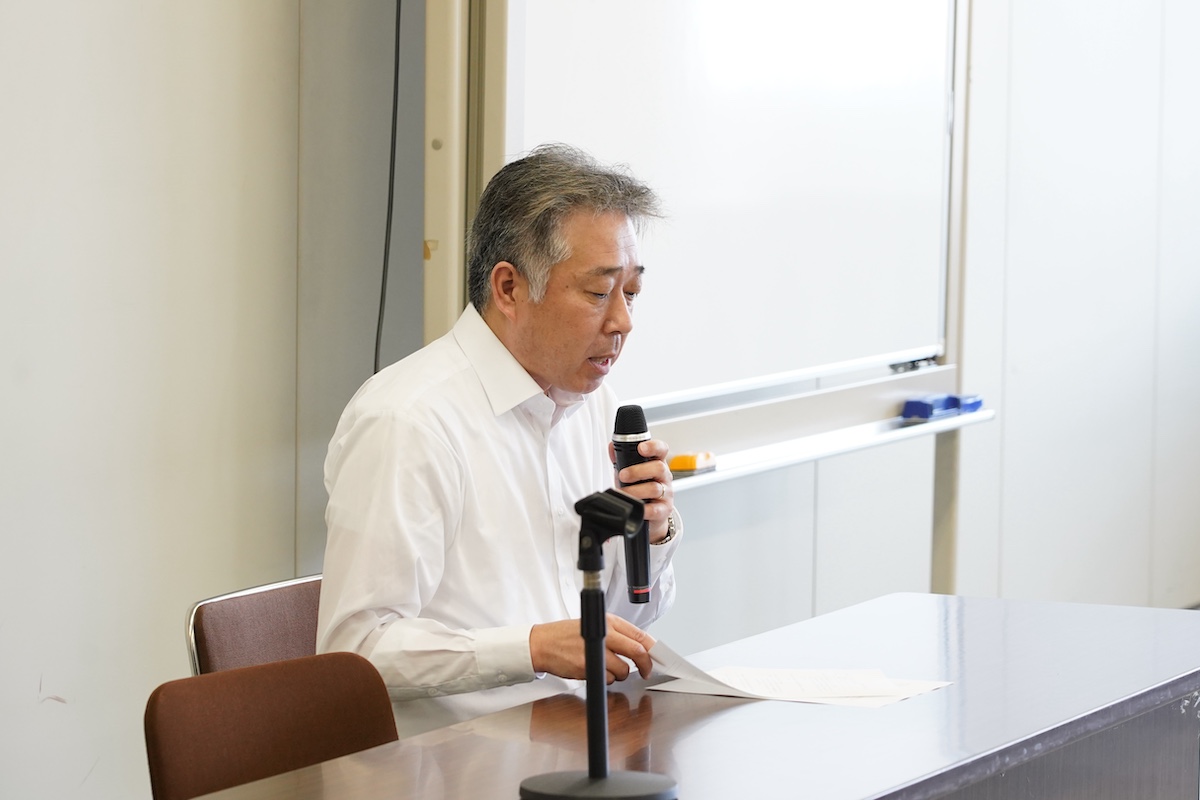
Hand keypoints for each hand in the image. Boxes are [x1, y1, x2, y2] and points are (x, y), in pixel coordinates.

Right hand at [529, 614, 656, 683]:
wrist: (543, 644)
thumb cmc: (567, 636)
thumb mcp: (595, 626)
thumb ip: (617, 635)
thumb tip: (641, 648)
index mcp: (609, 621)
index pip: (640, 635)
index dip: (653, 649)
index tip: (657, 657)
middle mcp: (604, 634)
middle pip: (637, 651)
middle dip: (646, 665)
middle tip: (646, 671)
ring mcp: (596, 651)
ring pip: (624, 670)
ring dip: (620, 674)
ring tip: (608, 668)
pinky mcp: (587, 666)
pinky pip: (608, 679)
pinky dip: (605, 679)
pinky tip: (594, 671)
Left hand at [608, 439, 673, 543]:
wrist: (649, 513)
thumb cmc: (640, 488)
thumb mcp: (631, 471)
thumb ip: (622, 459)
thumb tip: (612, 447)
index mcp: (657, 463)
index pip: (661, 450)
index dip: (653, 447)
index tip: (641, 448)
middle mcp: (664, 476)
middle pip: (659, 468)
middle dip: (637, 471)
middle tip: (623, 475)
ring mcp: (666, 493)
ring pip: (654, 488)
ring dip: (635, 491)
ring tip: (623, 493)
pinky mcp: (664, 510)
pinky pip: (655, 509)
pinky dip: (643, 509)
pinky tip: (635, 507)